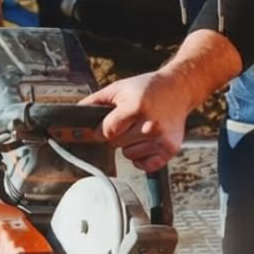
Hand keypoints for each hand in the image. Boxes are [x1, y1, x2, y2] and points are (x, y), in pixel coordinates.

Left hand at [79, 71, 195, 172]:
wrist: (179, 88)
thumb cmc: (147, 88)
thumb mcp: (119, 88)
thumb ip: (95, 101)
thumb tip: (74, 114)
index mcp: (135, 107)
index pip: (107, 132)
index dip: (103, 130)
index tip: (106, 126)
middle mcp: (150, 125)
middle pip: (117, 144)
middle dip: (118, 135)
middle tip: (130, 122)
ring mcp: (161, 139)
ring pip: (129, 155)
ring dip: (131, 146)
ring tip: (141, 129)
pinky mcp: (170, 149)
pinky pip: (145, 166)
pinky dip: (143, 158)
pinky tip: (148, 142)